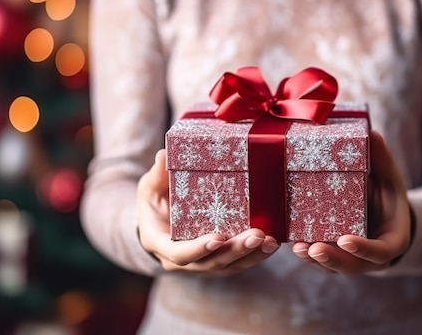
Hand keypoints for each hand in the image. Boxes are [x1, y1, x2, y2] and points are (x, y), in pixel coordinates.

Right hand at [137, 149, 279, 275]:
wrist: (157, 223)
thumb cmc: (154, 203)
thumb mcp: (150, 188)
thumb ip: (157, 175)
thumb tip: (163, 155)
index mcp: (160, 243)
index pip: (180, 253)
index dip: (198, 249)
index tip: (218, 239)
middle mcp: (181, 261)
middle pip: (211, 262)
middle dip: (235, 251)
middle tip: (257, 236)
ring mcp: (200, 264)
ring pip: (228, 265)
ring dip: (251, 255)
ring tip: (271, 242)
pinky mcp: (217, 262)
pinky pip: (237, 263)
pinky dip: (255, 256)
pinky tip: (272, 245)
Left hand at [291, 130, 411, 273]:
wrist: (382, 211)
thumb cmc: (388, 194)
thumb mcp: (389, 177)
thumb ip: (382, 161)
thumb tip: (373, 135)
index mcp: (392, 239)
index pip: (382, 252)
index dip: (364, 249)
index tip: (346, 240)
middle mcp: (372, 256)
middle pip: (354, 266)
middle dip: (333, 259)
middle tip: (314, 249)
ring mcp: (354, 258)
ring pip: (335, 266)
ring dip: (316, 260)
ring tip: (297, 248)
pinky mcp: (337, 255)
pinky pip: (324, 260)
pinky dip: (309, 255)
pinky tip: (293, 245)